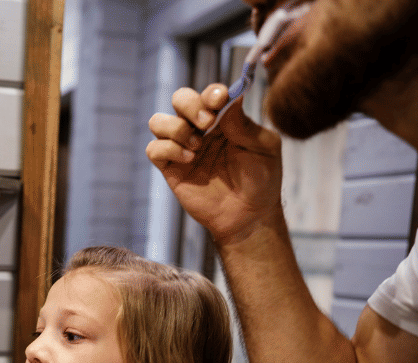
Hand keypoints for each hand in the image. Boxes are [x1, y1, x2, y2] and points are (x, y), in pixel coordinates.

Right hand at [146, 83, 283, 244]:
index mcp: (224, 119)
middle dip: (190, 105)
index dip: (211, 92)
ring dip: (176, 128)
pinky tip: (189, 159)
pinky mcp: (171, 169)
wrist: (249, 215)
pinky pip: (154, 149)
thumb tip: (230, 96)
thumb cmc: (261, 179)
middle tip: (207, 123)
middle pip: (179, 99)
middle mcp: (200, 129)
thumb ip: (244, 122)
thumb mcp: (263, 146)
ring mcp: (183, 148)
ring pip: (158, 121)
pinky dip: (168, 149)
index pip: (209, 94)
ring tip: (196, 145)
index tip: (220, 100)